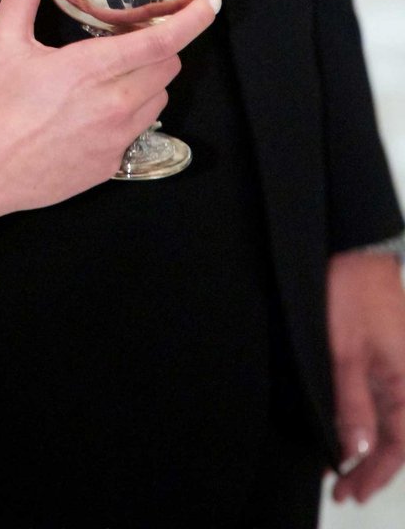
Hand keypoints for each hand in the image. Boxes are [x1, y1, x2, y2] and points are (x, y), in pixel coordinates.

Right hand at [0, 0, 219, 222]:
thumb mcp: (3, 41)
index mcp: (92, 69)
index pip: (160, 42)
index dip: (191, 20)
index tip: (209, 4)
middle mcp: (114, 104)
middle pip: (168, 67)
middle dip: (159, 47)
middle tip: (133, 37)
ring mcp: (116, 138)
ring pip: (159, 99)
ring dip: (148, 80)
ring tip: (116, 73)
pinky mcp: (112, 164)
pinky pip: (140, 130)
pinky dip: (132, 112)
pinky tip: (99, 108)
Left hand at [328, 249, 404, 503]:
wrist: (355, 252)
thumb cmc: (351, 294)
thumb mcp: (343, 354)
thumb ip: (353, 404)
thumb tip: (359, 452)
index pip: (399, 447)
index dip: (375, 474)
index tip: (351, 491)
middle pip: (400, 439)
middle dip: (373, 468)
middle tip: (344, 488)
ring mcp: (400, 367)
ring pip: (394, 422)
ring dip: (372, 447)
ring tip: (343, 466)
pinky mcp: (390, 356)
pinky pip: (387, 399)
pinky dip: (370, 420)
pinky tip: (350, 427)